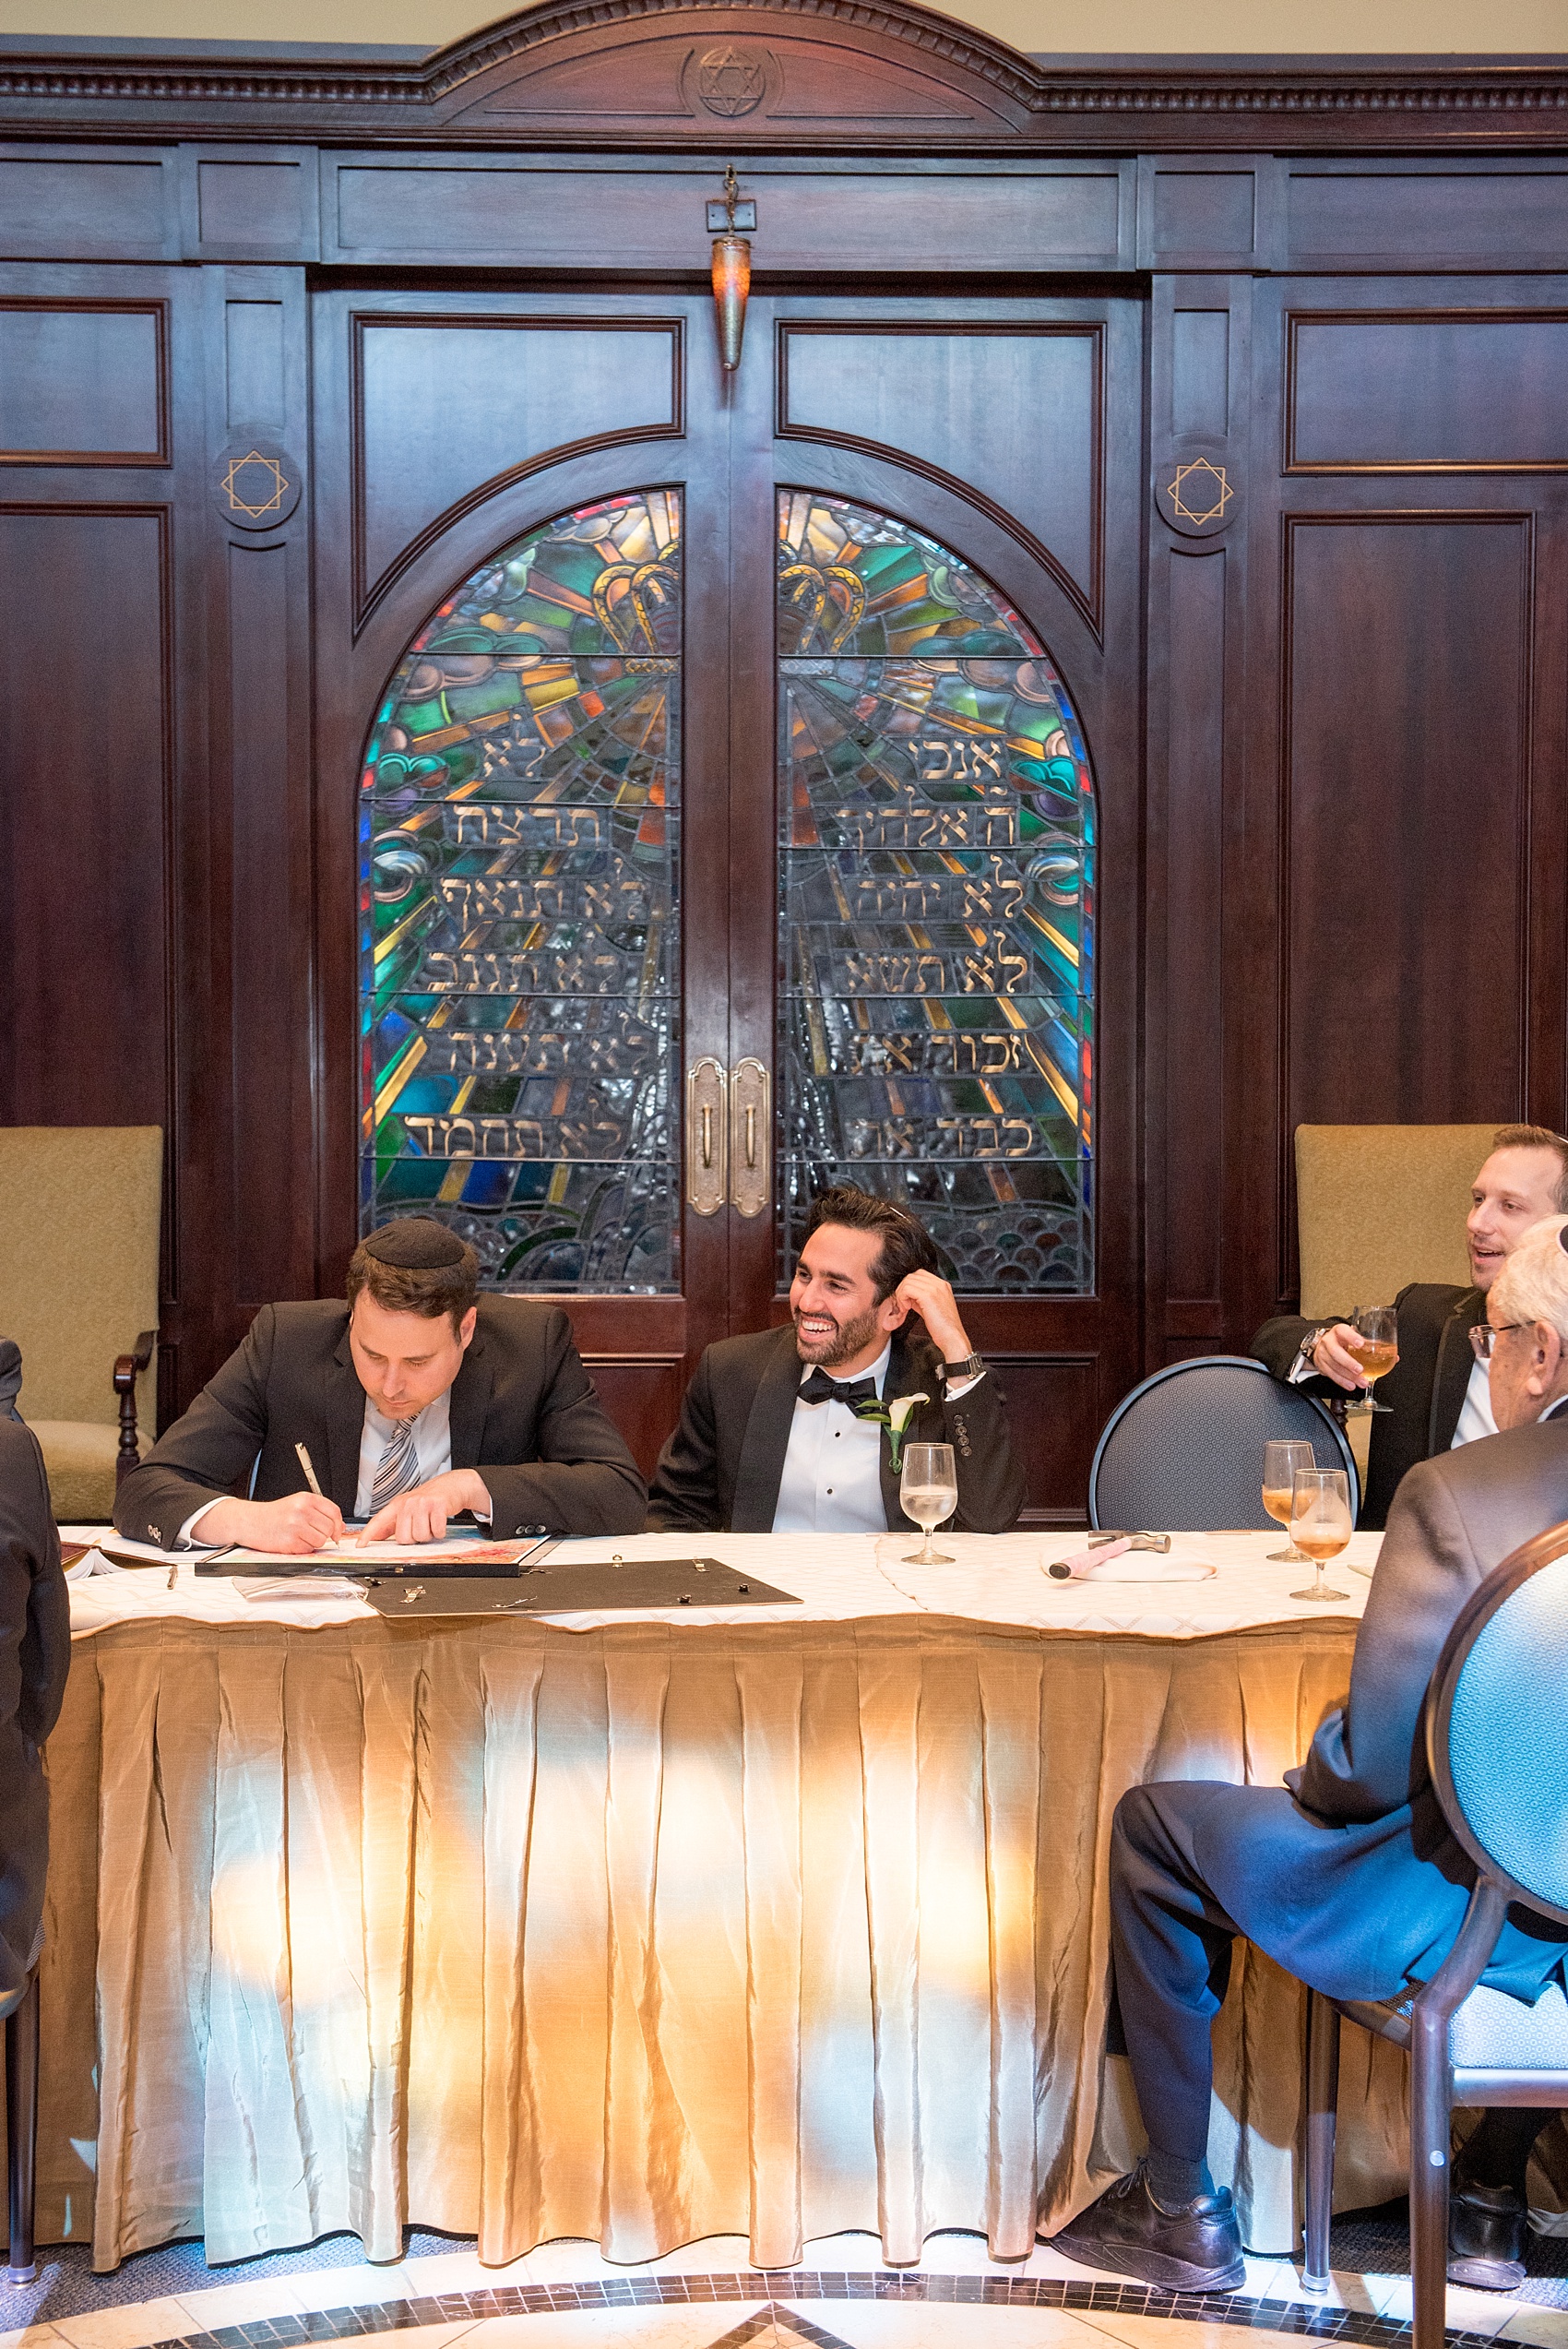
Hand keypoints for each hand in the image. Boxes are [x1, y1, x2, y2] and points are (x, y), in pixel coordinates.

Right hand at [198, 1493, 344, 1552]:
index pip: (334, 1511)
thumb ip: (319, 1512)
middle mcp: (302, 1510)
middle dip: (324, 1534)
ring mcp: (296, 1526)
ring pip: (321, 1540)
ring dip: (313, 1542)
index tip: (337, 1531)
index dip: (338, 1524)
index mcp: (306, 1499)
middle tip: (310, 1533)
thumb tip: (340, 1527)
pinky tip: (292, 1541)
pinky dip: (303, 1549)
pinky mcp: (290, 1541)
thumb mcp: (297, 1504)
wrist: (250, 1522)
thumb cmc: (274, 1514)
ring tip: (299, 1536)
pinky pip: (309, 1549)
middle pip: (329, 1528)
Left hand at [358, 1468, 491, 1545]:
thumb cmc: (429, 1499)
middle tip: (421, 1527)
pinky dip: (440, 1531)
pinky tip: (439, 1522)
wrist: (452, 1485)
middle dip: (415, 1538)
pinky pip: (436, 1531)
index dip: (368, 1534)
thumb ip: (393, 1524)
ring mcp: (422, 1503)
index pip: (379, 1521)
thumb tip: (377, 1536)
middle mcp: (408, 1503)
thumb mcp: (408, 1508)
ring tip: (431, 1523)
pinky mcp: (437, 1505)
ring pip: (420, 1536)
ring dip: (429, 1535)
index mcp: (398, 1505)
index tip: (360, 1545)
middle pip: (403, 1538)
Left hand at [889, 1268, 971, 1363]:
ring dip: (901, 1295)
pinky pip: (907, 1289)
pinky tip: (906, 1309)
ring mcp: (935, 1288)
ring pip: (908, 1281)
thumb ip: (921, 1299)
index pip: (919, 1275)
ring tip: (905, 1308)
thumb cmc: (943, 1328)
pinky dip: (902, 1298)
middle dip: (903, 1290)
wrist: (952, 1337)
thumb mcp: (932, 1308)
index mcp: (943, 1285)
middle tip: (904, 1305)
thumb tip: (908, 1296)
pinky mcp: (928, 1295)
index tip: (908, 1301)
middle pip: (912, 1276)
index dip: (909, 1286)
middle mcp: (940, 1284)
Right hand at [1307, 1323, 1370, 1391]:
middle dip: (1348, 1362)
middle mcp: (1329, 1341)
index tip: (1361, 1344)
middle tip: (1360, 1369)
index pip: (1343, 1331)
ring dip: (1349, 1376)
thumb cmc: (1342, 1341)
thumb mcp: (1352, 1336)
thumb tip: (1390, 1354)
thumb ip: (1368, 1343)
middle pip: (1335, 1351)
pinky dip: (1342, 1381)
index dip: (1351, 1337)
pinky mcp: (1321, 1365)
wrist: (1324, 1346)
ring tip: (1361, 1382)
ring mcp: (1323, 1354)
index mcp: (1338, 1331)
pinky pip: (1331, 1374)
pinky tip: (1351, 1385)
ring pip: (1334, 1366)